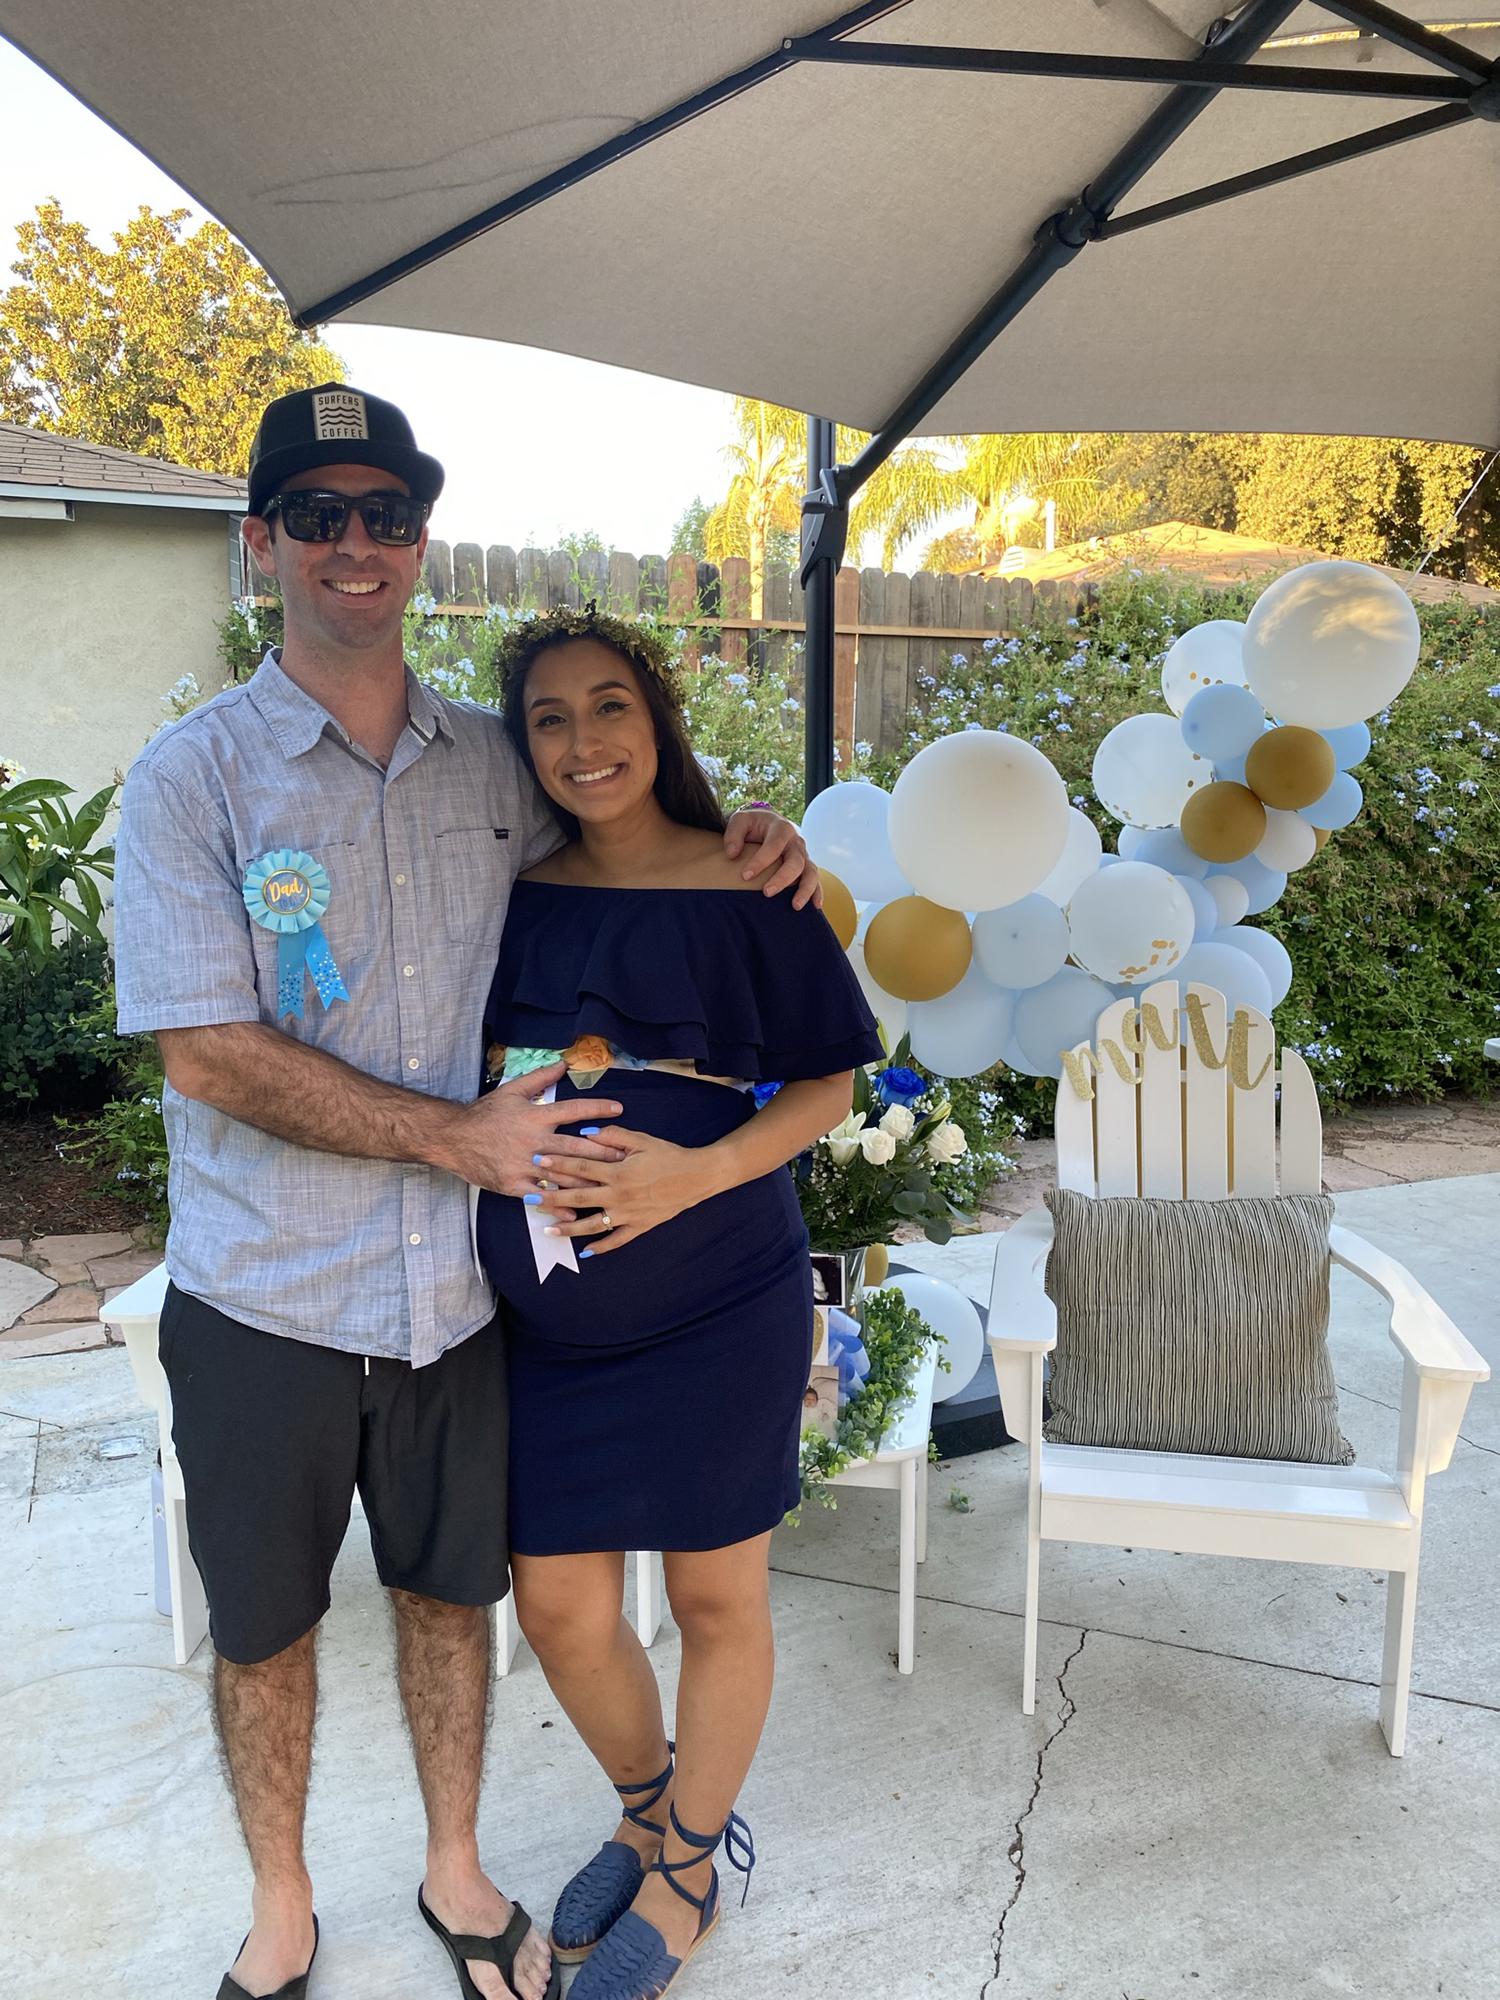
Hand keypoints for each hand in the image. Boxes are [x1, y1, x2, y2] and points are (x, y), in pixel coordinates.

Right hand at [438, 1064, 626, 1195]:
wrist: (452, 1138)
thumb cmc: (484, 1114)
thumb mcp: (511, 1091)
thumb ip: (539, 1078)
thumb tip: (563, 1064)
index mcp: (534, 1116)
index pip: (572, 1110)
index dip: (596, 1108)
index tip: (619, 1109)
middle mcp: (533, 1141)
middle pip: (575, 1147)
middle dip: (602, 1152)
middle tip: (625, 1157)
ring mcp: (523, 1164)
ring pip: (562, 1174)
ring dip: (588, 1180)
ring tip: (610, 1185)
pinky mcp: (513, 1184)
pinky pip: (539, 1196)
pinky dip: (557, 1205)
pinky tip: (574, 1212)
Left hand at [533, 1128, 724, 1255]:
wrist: (697, 1176)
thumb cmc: (669, 1155)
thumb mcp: (642, 1140)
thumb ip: (613, 1136)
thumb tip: (586, 1133)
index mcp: (618, 1172)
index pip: (581, 1168)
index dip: (557, 1164)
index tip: (537, 1161)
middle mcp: (619, 1195)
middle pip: (578, 1198)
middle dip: (552, 1198)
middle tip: (530, 1198)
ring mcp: (628, 1214)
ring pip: (592, 1225)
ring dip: (568, 1228)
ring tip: (547, 1231)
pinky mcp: (640, 1226)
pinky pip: (617, 1241)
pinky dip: (601, 1248)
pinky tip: (585, 1252)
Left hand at [723, 808, 821, 909]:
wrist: (766, 823)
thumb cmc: (752, 825)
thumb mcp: (739, 821)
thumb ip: (733, 834)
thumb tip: (732, 854)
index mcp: (781, 828)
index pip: (774, 845)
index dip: (761, 861)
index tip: (745, 876)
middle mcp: (796, 842)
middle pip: (795, 861)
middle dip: (782, 878)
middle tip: (766, 893)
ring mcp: (803, 855)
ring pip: (810, 872)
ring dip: (804, 889)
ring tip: (795, 906)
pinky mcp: (805, 867)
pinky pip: (815, 880)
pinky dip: (817, 893)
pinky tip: (815, 907)